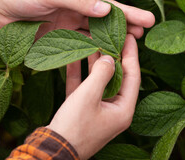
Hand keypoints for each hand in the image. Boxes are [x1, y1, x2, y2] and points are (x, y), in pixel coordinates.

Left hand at [0, 0, 154, 37]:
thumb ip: (78, 1)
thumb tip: (106, 9)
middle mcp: (78, 1)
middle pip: (109, 8)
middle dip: (130, 14)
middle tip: (150, 22)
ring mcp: (73, 18)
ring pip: (101, 26)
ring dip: (118, 31)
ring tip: (138, 37)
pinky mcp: (64, 34)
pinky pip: (86, 39)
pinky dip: (99, 44)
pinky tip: (112, 49)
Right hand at [46, 34, 140, 159]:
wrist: (51, 151)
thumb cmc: (73, 127)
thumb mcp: (88, 96)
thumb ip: (101, 74)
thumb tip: (110, 57)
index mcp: (123, 109)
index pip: (133, 76)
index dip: (131, 54)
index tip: (129, 36)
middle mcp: (114, 110)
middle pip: (117, 77)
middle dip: (112, 56)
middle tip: (110, 37)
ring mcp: (98, 110)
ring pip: (100, 81)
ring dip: (95, 63)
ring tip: (93, 42)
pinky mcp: (83, 111)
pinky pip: (84, 88)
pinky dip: (80, 74)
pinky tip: (74, 57)